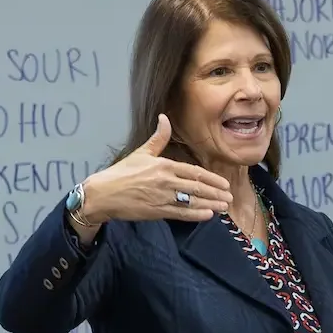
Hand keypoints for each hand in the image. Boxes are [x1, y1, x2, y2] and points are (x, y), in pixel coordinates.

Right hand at [82, 116, 232, 222]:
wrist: (103, 194)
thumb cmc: (121, 173)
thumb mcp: (141, 152)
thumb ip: (158, 138)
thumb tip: (164, 118)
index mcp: (164, 165)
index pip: (194, 172)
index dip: (211, 179)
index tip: (224, 184)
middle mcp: (166, 181)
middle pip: (197, 187)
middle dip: (216, 193)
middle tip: (229, 198)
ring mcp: (162, 197)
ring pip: (192, 201)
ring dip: (210, 204)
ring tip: (223, 207)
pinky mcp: (156, 212)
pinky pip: (181, 214)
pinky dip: (195, 215)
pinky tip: (207, 215)